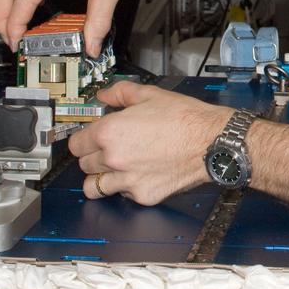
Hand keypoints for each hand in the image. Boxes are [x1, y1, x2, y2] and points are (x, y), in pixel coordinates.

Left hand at [68, 80, 232, 204]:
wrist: (212, 142)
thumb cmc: (186, 118)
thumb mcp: (151, 94)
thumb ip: (120, 93)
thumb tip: (103, 96)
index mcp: (109, 132)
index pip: (75, 143)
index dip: (83, 138)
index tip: (89, 138)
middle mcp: (113, 159)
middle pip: (83, 164)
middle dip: (93, 156)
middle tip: (109, 149)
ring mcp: (127, 180)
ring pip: (94, 186)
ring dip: (101, 177)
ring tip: (116, 168)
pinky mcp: (142, 195)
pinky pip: (122, 194)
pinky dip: (126, 187)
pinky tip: (140, 173)